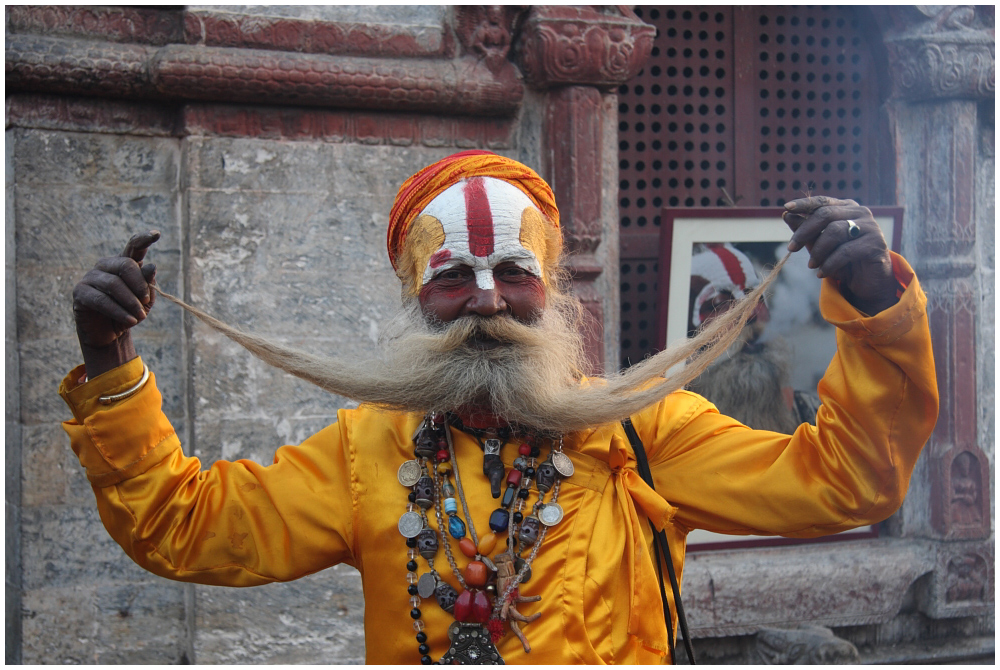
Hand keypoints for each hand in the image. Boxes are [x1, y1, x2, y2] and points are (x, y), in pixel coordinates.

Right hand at [73, 231, 158, 377]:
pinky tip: (130, 321)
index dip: (143, 239)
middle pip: (126, 265)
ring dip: (131, 302)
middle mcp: (106, 265)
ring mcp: (91, 277)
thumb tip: (150, 266)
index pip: (133, 246)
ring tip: (140, 317)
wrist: (110, 333)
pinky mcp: (80, 292)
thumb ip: (147, 284)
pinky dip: (119, 311)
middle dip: (140, 286)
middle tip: (146, 302)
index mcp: (124, 263)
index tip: (157, 234)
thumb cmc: (129, 312)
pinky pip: (102, 300)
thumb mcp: (144, 300)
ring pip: (114, 284)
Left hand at [783, 196, 896, 314]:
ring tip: (811, 265)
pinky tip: (821, 273)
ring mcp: (871, 227)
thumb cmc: (842, 260)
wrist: (867, 282)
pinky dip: (829, 263)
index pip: (823, 202)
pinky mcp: (876, 244)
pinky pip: (845, 251)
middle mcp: (860, 213)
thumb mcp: (820, 245)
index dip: (804, 204)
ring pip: (835, 231)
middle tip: (791, 248)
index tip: (786, 208)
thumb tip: (787, 215)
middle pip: (826, 214)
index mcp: (847, 208)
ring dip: (818, 250)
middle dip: (804, 232)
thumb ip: (806, 230)